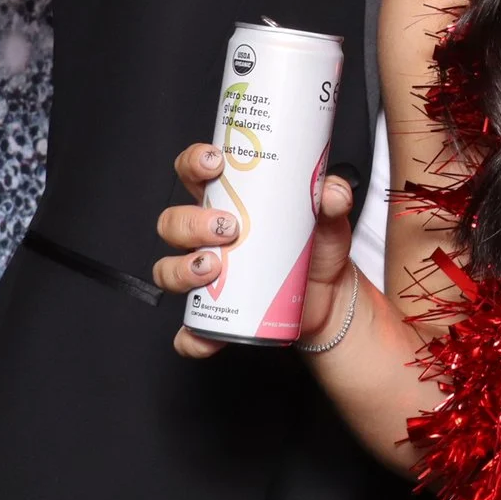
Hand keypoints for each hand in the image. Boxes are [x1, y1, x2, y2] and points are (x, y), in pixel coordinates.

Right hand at [154, 141, 358, 359]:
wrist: (331, 294)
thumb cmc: (317, 246)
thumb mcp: (329, 217)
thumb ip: (333, 199)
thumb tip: (332, 193)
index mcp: (229, 202)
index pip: (195, 174)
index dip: (193, 162)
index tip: (214, 163)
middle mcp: (208, 238)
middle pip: (174, 222)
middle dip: (191, 222)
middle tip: (227, 226)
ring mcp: (206, 277)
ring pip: (167, 270)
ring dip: (181, 268)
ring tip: (213, 267)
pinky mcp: (214, 315)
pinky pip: (188, 331)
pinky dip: (192, 337)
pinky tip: (209, 336)